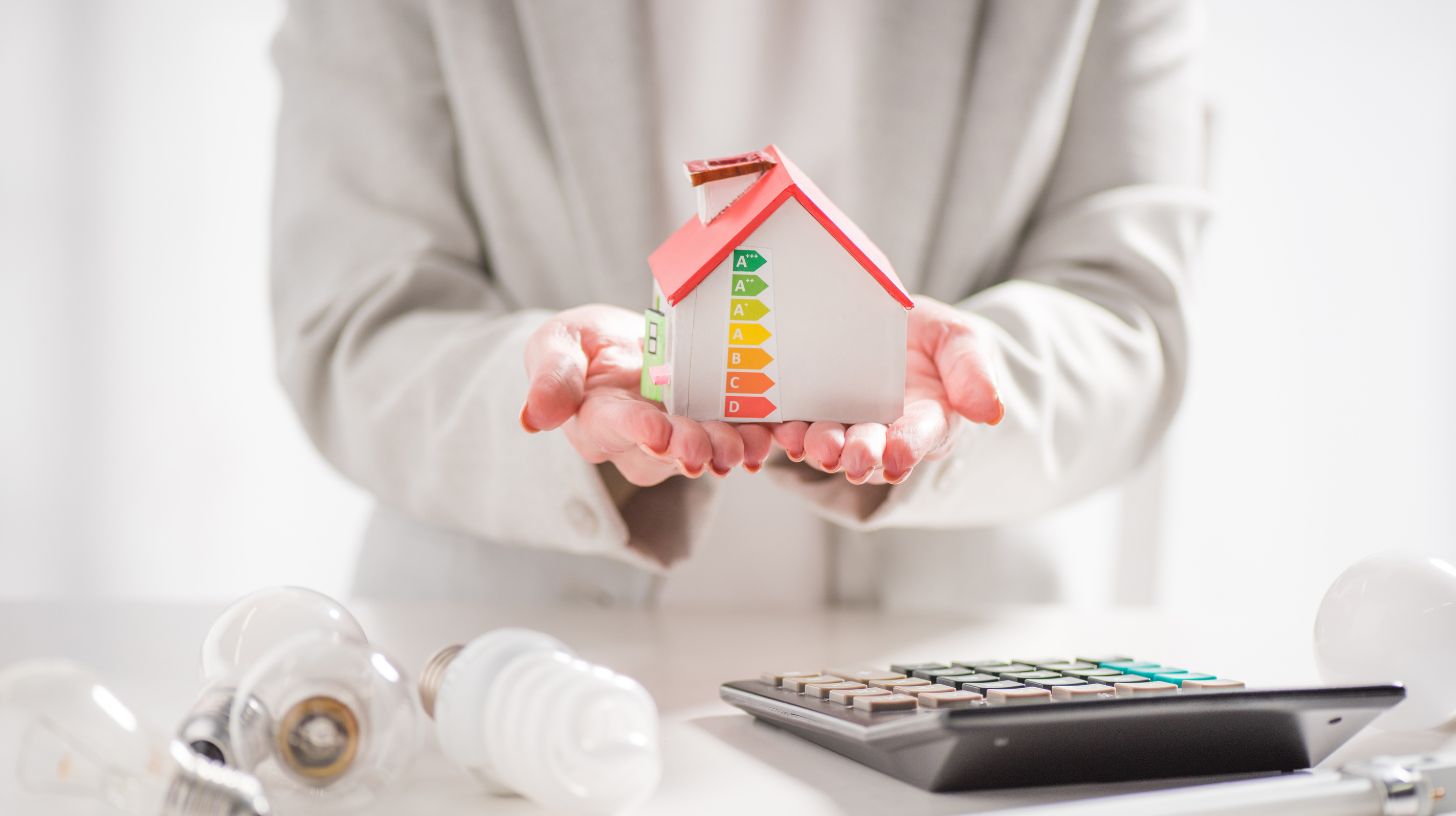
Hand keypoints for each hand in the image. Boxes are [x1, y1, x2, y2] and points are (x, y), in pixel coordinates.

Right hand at [520, 304, 772, 486]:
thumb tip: (532, 419)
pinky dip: (760, 436)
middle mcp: (640, 439)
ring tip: (749, 446)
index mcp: (598, 421)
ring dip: (729, 449)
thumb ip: (550, 376)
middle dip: (689, 449)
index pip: (615, 430)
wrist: (618, 347)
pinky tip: (777, 434)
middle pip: (666, 452)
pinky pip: (738, 434)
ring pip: (705, 449)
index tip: (654, 431)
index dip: (636, 432)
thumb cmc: (581, 345)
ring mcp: (680, 434)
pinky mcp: (713, 423)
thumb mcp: (557, 344)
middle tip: (708, 449)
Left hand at [770, 296, 1003, 484]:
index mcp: (925, 419)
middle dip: (861, 455)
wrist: (885, 319)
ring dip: (820, 448)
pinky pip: (796, 424)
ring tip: (812, 446)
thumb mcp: (960, 340)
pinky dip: (787, 430)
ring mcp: (842, 423)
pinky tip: (781, 429)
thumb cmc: (930, 336)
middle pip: (871, 449)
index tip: (898, 454)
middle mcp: (882, 430)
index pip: (918, 437)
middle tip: (851, 459)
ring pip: (831, 443)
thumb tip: (991, 412)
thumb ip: (973, 372)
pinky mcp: (807, 411)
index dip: (908, 447)